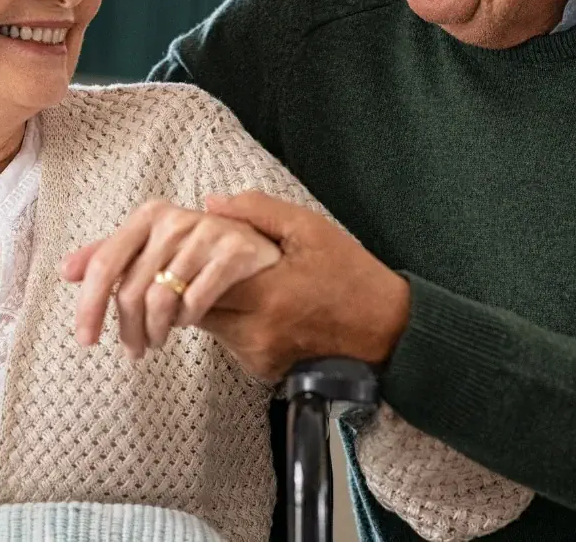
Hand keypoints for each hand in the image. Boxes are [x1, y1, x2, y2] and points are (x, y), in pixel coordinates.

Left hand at [60, 199, 281, 358]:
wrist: (259, 247)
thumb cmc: (198, 253)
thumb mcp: (153, 249)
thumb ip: (112, 257)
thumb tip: (66, 270)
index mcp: (149, 215)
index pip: (105, 263)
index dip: (89, 305)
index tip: (86, 340)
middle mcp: (175, 219)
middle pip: (131, 290)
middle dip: (128, 330)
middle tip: (134, 351)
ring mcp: (206, 232)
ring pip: (160, 301)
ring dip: (155, 332)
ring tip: (157, 341)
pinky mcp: (234, 251)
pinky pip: (195, 302)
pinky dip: (186, 320)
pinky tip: (187, 323)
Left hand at [199, 192, 410, 380]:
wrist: (388, 331)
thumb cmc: (350, 274)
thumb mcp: (310, 229)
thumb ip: (257, 211)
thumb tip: (210, 204)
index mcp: (266, 294)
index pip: (196, 283)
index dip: (188, 262)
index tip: (192, 244)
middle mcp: (256, 332)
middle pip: (195, 308)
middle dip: (191, 283)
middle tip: (202, 259)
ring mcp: (258, 356)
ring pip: (210, 326)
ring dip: (208, 302)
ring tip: (228, 277)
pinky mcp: (263, 371)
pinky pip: (229, 342)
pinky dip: (230, 321)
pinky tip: (249, 301)